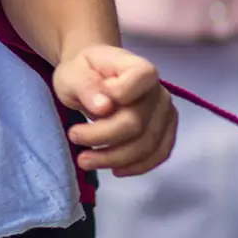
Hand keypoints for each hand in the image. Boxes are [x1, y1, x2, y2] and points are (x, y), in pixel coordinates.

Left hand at [53, 45, 177, 174]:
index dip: (114, 98)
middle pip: (137, 123)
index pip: (139, 81)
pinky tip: (114, 169)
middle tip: (74, 138)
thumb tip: (104, 106)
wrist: (94, 77)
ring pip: (147, 145)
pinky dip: (136, 166)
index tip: (87, 107)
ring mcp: (164, 112)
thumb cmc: (83, 73)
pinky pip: (158, 154)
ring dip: (115, 159)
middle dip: (103, 137)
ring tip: (85, 160)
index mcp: (139, 68)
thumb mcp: (73, 74)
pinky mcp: (164, 131)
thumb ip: (86, 86)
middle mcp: (159, 90)